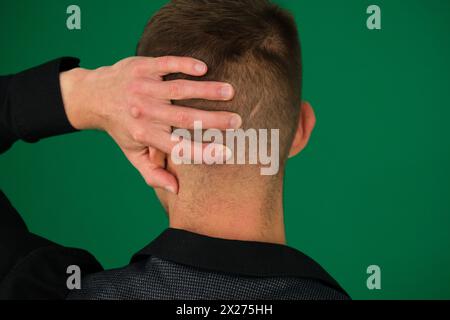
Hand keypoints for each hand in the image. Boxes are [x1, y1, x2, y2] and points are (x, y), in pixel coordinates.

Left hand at [60, 56, 239, 193]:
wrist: (94, 96)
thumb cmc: (120, 127)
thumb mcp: (132, 153)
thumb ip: (152, 173)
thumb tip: (176, 190)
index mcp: (145, 135)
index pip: (178, 147)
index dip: (202, 152)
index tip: (226, 153)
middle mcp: (145, 111)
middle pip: (184, 118)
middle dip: (214, 120)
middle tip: (237, 121)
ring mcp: (144, 88)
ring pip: (179, 89)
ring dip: (206, 90)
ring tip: (230, 92)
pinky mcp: (142, 68)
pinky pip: (166, 64)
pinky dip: (185, 65)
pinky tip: (203, 69)